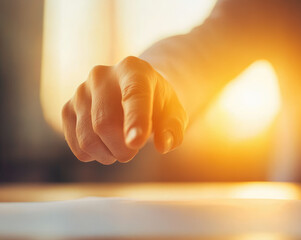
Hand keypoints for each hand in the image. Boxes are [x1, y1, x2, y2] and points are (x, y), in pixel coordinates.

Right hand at [62, 56, 187, 163]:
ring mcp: (81, 91)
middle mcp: (102, 75)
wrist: (134, 94)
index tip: (137, 142)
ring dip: (109, 155)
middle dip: (122, 149)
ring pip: (88, 138)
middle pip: (105, 123)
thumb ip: (174, 130)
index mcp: (133, 70)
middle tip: (133, 152)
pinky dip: (94, 155)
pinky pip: (77, 145)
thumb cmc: (158, 106)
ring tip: (121, 148)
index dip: (135, 120)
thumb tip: (164, 145)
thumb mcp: (174, 114)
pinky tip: (106, 145)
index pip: (133, 96)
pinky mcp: (67, 108)